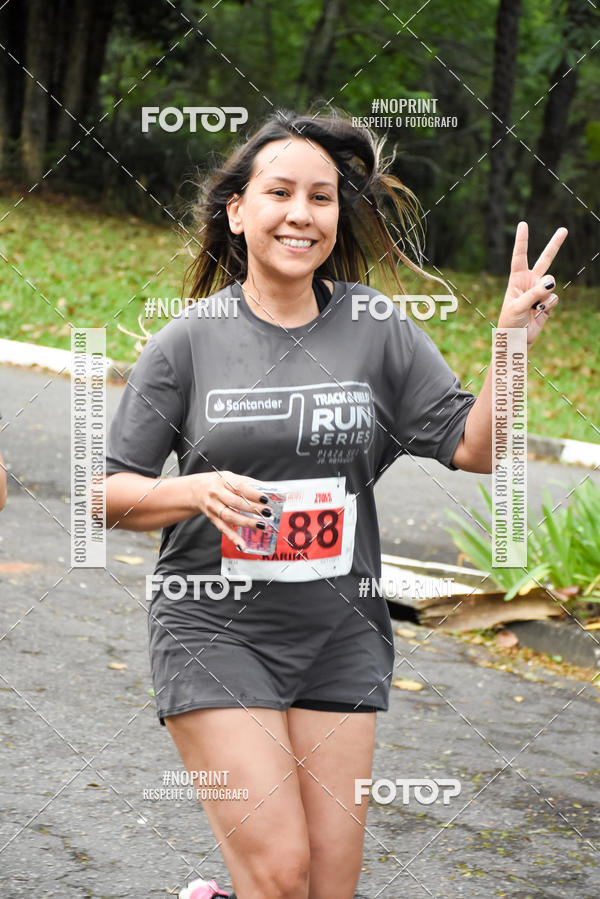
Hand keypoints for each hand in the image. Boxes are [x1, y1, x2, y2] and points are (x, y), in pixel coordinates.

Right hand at [191, 470, 271, 547]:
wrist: (196, 490)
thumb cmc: (218, 483)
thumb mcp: (231, 477)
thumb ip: (249, 483)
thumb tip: (269, 490)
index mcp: (223, 481)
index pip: (240, 487)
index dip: (253, 493)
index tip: (266, 499)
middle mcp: (217, 494)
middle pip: (236, 503)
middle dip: (253, 508)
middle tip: (268, 512)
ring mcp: (213, 507)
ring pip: (231, 517)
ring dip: (247, 522)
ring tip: (261, 525)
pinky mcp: (213, 518)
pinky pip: (223, 529)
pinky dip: (233, 538)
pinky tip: (242, 544)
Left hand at [497, 221, 567, 345]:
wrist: (516, 340)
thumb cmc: (510, 322)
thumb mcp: (518, 306)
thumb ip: (534, 293)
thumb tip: (551, 282)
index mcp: (517, 279)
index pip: (519, 256)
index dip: (522, 240)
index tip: (523, 224)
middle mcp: (529, 282)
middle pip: (545, 260)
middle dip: (554, 245)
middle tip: (564, 230)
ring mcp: (540, 292)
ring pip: (551, 284)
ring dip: (543, 296)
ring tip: (533, 307)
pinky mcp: (548, 303)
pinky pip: (554, 298)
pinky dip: (548, 306)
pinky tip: (539, 313)